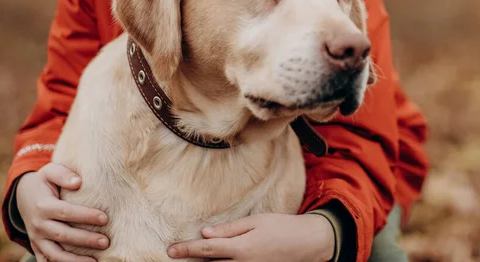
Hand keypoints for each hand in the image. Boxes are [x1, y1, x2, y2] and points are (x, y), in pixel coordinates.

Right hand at [16, 163, 109, 261]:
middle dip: (85, 240)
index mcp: (43, 206)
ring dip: (74, 261)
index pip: (67, 213)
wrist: (23, 194)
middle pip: (63, 236)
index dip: (86, 216)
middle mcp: (38, 225)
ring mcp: (37, 239)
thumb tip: (78, 182)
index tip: (105, 218)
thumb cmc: (44, 181)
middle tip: (106, 242)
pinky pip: (47, 261)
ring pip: (54, 254)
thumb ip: (63, 174)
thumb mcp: (50, 171)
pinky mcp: (37, 247)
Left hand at [167, 213, 334, 261]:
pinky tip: (216, 261)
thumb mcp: (255, 222)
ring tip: (192, 257)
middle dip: (192, 261)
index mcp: (241, 248)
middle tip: (175, 254)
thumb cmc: (282, 227)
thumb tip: (205, 233)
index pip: (206, 250)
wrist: (308, 244)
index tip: (171, 250)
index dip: (187, 250)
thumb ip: (230, 229)